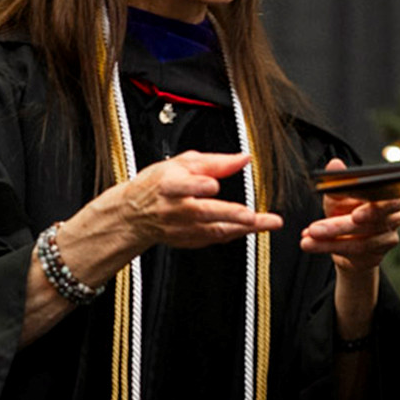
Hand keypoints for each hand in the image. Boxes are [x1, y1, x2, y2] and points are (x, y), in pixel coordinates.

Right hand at [117, 150, 283, 248]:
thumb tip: (243, 158)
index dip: (197, 185)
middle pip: (203, 212)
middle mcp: (175, 209)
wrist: (133, 216)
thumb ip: (214, 162)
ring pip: (214, 230)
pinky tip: (254, 228)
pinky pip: (216, 238)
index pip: (184, 186)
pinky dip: (236, 233)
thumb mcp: (181, 164)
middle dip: (229, 214)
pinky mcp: (188, 240)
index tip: (213, 185)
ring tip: (266, 222)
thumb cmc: (157, 185)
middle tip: (250, 215)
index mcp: (170, 185)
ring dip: (242, 227)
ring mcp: (181, 228)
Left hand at [300, 158, 399, 274]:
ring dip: (329, 241)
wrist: (347, 241)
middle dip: (341, 226)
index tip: (353, 214)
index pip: (387, 197)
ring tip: (306, 239)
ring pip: (360, 242)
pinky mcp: (379, 254)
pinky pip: (355, 253)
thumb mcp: (338, 196)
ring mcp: (388, 236)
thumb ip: (338, 182)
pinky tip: (312, 244)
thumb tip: (334, 164)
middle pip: (371, 221)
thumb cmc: (345, 211)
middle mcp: (394, 215)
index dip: (372, 205)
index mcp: (388, 194)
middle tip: (315, 229)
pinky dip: (330, 247)